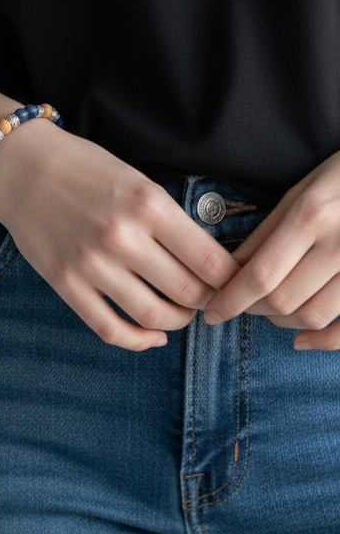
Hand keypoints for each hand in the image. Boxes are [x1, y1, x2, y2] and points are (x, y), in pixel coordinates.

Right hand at [0, 123, 241, 351]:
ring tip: (182, 313)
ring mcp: (92, 264)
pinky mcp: (66, 284)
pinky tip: (152, 335)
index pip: (211, 261)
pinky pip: (111, 329)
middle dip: (209, 302)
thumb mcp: (137, 180)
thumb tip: (209, 263)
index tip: (238, 285)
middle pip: (189, 292)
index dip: (233, 280)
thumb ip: (169, 219)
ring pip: (154, 315)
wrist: (22, 165)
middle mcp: (123, 237)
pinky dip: (139, 340)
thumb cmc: (84, 168)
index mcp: (149, 204)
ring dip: (178, 321)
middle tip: (212, 300)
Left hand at [202, 150, 339, 349]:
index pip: (261, 273)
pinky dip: (323, 341)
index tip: (210, 311)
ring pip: (312, 316)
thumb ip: (265, 233)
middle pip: (283, 299)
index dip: (230, 299)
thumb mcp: (300, 193)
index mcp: (313, 215)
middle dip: (249, 309)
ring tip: (265, 310)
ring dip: (280, 322)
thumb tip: (229, 270)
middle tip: (234, 306)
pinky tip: (300, 339)